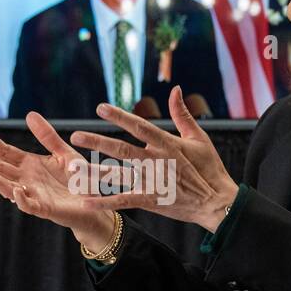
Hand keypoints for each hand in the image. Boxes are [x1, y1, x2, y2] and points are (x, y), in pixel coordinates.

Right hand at [0, 111, 114, 249]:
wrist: (93, 203)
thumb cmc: (77, 179)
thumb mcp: (63, 152)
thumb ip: (47, 136)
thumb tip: (29, 114)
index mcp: (30, 165)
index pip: (7, 153)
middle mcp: (27, 180)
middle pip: (2, 169)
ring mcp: (34, 194)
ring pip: (9, 189)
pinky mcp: (45, 208)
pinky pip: (29, 205)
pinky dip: (21, 199)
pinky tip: (15, 191)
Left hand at [68, 86, 239, 232]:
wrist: (217, 202)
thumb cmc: (210, 168)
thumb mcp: (198, 137)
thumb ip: (182, 114)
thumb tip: (175, 89)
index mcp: (167, 144)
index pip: (139, 126)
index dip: (119, 116)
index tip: (100, 108)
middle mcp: (156, 162)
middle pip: (121, 150)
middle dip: (97, 142)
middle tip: (75, 136)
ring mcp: (152, 182)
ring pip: (118, 175)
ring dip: (94, 171)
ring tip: (72, 167)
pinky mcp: (151, 201)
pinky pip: (123, 201)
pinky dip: (104, 202)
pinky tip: (86, 201)